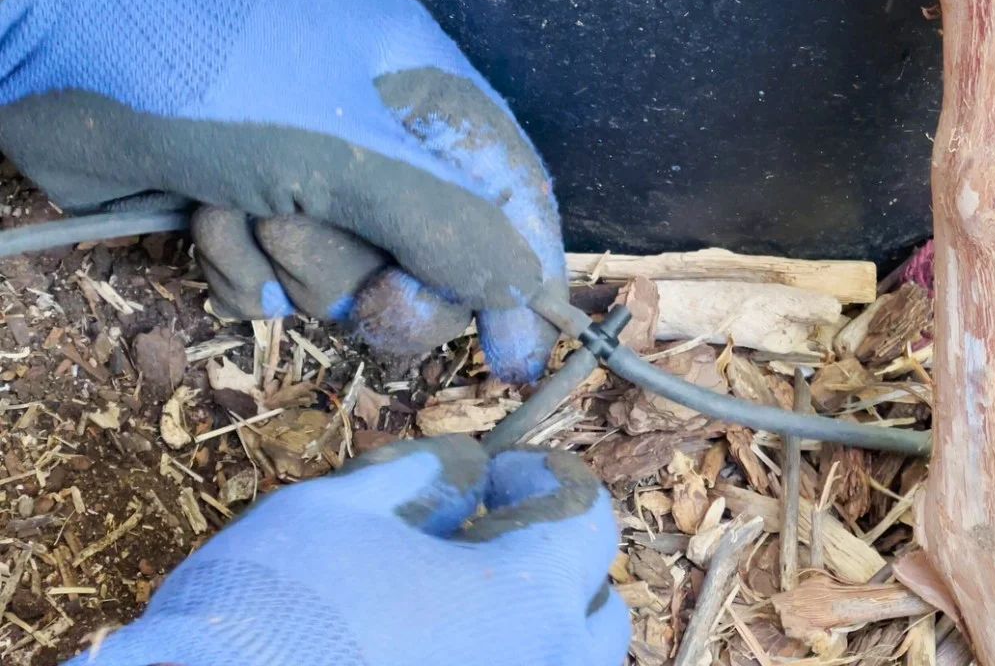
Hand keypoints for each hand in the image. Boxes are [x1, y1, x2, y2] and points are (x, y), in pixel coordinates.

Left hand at [0, 0, 566, 380]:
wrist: (56, 44)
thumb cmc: (219, 74)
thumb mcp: (348, 150)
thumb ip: (448, 226)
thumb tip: (523, 288)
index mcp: (427, 98)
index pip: (509, 195)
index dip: (520, 278)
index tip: (515, 359)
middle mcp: (380, 143)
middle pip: (431, 262)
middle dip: (383, 283)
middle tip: (365, 300)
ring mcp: (309, 181)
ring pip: (345, 280)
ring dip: (290, 260)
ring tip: (243, 203)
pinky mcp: (245, 213)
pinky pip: (276, 286)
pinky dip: (238, 267)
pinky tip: (205, 219)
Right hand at [65, 437, 630, 665]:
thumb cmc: (278, 609)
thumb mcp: (341, 508)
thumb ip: (422, 477)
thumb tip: (464, 468)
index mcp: (529, 594)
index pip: (586, 515)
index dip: (543, 478)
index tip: (495, 472)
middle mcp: (545, 665)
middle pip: (596, 607)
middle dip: (553, 563)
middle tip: (479, 542)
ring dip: (531, 628)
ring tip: (455, 607)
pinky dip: (499, 663)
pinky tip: (431, 653)